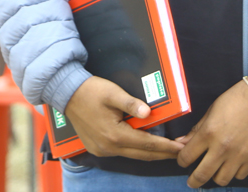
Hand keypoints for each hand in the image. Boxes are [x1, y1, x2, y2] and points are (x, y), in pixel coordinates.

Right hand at [63, 76, 183, 159]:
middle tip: (180, 152)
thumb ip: (131, 103)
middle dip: (163, 154)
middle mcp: (108, 147)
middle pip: (142, 154)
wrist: (66, 94)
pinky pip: (122, 152)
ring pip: (132, 155)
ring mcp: (101, 150)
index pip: (147, 144)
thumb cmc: (91, 91)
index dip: (166, 147)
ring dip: (150, 153)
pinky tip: (145, 146)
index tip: (181, 148)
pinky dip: (136, 150)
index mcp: (115, 135)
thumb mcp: (113, 93)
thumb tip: (147, 113)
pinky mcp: (97, 148)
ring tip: (167, 150)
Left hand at [175, 74, 247, 187]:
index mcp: (209, 132)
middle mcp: (222, 147)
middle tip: (192, 181)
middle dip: (193, 180)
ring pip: (221, 180)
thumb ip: (197, 129)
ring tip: (215, 169)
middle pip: (201, 175)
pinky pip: (239, 176)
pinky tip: (232, 164)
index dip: (181, 161)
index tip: (183, 160)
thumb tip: (182, 142)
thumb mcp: (213, 109)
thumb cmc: (239, 98)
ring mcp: (239, 155)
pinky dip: (234, 172)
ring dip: (215, 176)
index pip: (187, 157)